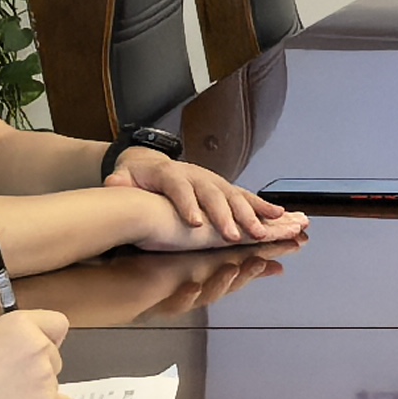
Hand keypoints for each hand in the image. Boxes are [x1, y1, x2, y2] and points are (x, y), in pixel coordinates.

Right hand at [0, 310, 72, 398]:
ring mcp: (45, 376)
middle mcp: (38, 345)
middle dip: (36, 369)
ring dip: (38, 393)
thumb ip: (10, 341)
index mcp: (20, 324)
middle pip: (54, 357)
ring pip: (55, 383)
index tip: (33, 352)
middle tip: (7, 384)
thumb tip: (24, 353)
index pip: (57, 324)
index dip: (46, 338)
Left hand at [108, 147, 310, 247]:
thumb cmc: (136, 177)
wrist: (148, 162)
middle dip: (226, 216)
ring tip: (269, 229)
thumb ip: (119, 182)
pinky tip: (285, 219)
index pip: (179, 189)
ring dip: (253, 215)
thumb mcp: (122, 178)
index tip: (194, 223)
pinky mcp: (225, 189)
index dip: (187, 205)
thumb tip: (112, 184)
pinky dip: (265, 209)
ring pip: (236, 197)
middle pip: (213, 195)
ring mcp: (214, 181)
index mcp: (170, 175)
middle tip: (236, 236)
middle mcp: (197, 176)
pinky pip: (248, 199)